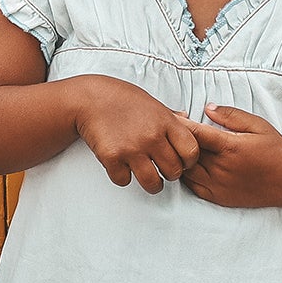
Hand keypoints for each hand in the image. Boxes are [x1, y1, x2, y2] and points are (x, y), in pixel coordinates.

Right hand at [73, 76, 200, 192]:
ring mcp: (132, 148)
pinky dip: (123, 177)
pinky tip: (122, 166)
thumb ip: (171, 116)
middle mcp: (152, 136)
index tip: (181, 161)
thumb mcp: (152, 103)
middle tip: (162, 169)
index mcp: (166, 122)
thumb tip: (188, 119)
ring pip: (153, 183)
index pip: (191, 152)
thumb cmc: (122, 99)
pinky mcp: (112, 157)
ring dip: (152, 183)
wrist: (90, 98)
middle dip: (170, 174)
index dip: (189, 161)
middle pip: (174, 171)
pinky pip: (124, 180)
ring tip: (148, 177)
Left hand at [181, 104, 281, 208]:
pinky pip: (192, 187)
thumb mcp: (257, 125)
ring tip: (178, 148)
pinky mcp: (219, 197)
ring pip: (185, 171)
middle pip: (186, 152)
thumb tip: (208, 108)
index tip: (175, 117)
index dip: (181, 124)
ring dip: (179, 159)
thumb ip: (231, 115)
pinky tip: (188, 166)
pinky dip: (186, 176)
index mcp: (229, 147)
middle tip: (171, 130)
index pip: (194, 133)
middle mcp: (221, 168)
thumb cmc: (275, 150)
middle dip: (176, 139)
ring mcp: (218, 185)